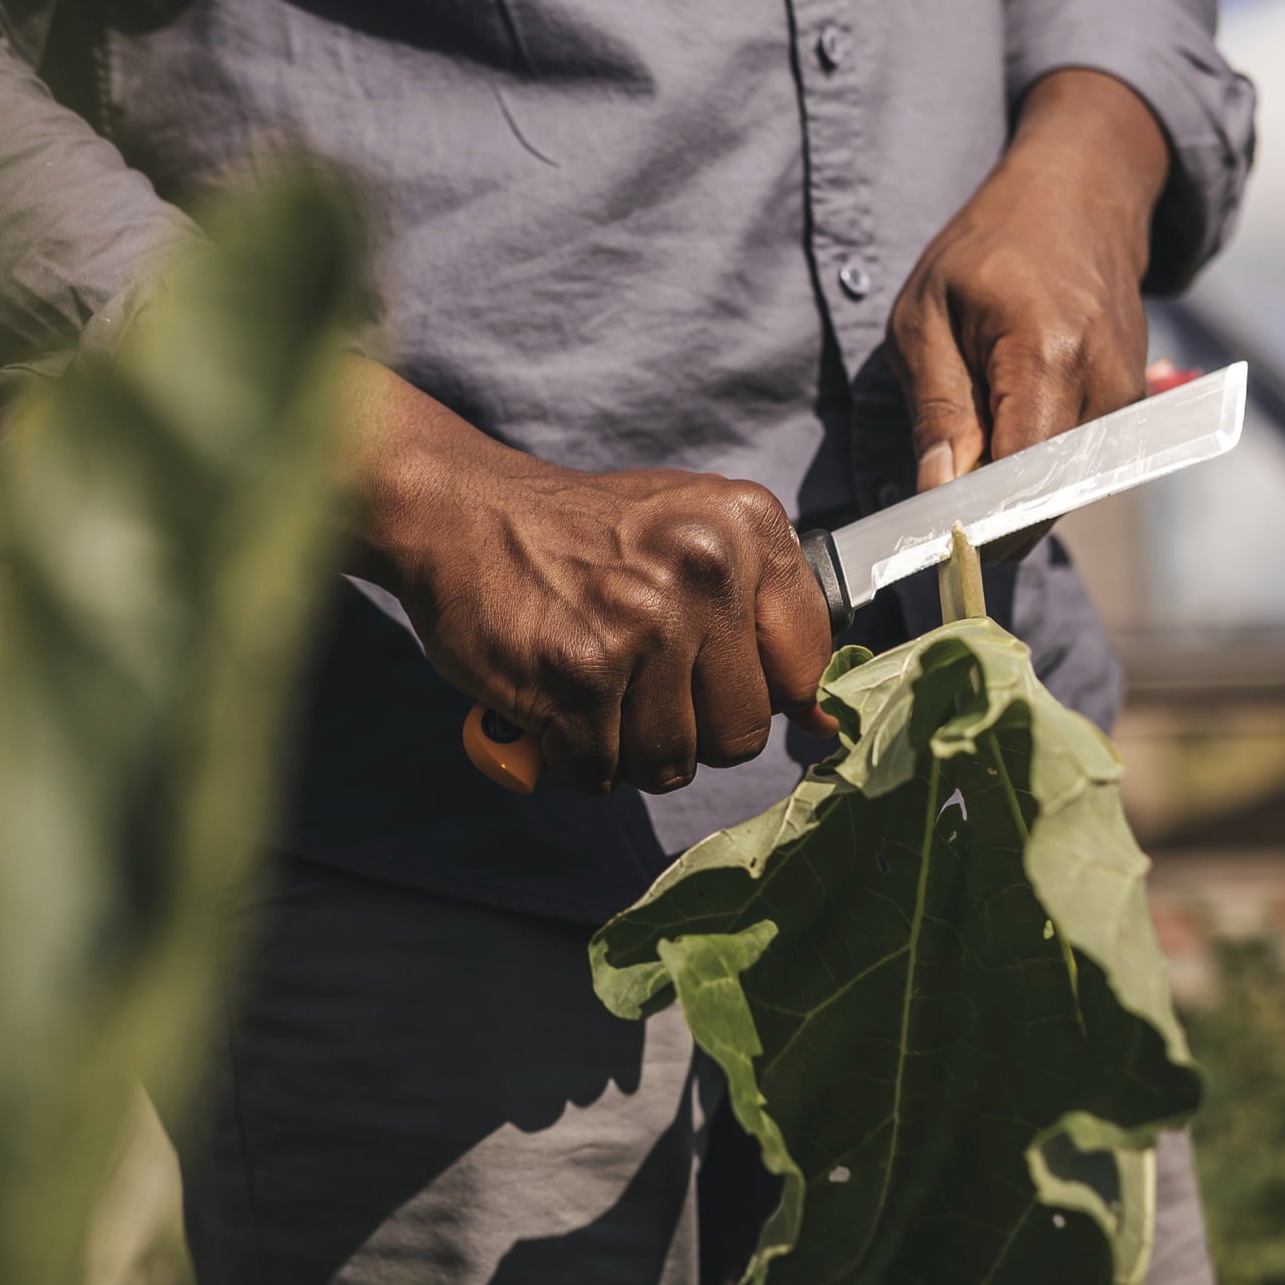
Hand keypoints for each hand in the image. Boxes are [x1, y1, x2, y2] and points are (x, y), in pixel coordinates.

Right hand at [343, 365, 836, 795]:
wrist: (457, 510)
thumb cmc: (576, 535)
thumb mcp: (687, 530)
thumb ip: (758, 611)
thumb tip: (827, 722)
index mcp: (747, 528)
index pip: (806, 667)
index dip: (758, 695)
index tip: (713, 686)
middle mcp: (704, 570)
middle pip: (742, 733)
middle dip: (687, 732)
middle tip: (635, 689)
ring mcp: (642, 625)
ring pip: (670, 763)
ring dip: (622, 749)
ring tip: (589, 692)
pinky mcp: (578, 675)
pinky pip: (599, 773)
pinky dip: (568, 759)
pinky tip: (549, 705)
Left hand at [885, 69, 1168, 492]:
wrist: (1078, 196)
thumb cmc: (988, 249)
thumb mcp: (926, 316)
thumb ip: (938, 409)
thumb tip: (938, 493)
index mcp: (1049, 353)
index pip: (1020, 478)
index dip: (975, 520)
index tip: (929, 539)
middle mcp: (1105, 383)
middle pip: (1045, 496)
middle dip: (988, 515)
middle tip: (931, 505)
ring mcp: (1128, 397)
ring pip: (1060, 489)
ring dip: (1009, 490)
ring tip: (967, 447)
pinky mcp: (1131, 406)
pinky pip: (1074, 466)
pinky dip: (1032, 467)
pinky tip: (1002, 432)